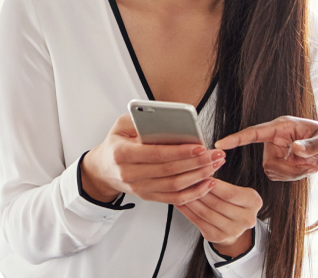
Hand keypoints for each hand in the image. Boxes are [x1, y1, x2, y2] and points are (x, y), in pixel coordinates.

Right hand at [81, 114, 225, 204]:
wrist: (102, 170)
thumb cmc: (116, 143)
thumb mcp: (121, 125)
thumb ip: (141, 120)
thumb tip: (166, 118)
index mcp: (123, 154)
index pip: (156, 154)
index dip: (180, 151)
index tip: (199, 146)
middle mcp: (130, 174)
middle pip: (170, 171)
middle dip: (197, 163)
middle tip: (215, 155)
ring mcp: (139, 188)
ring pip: (174, 186)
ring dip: (199, 177)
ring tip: (215, 165)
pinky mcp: (148, 196)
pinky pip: (174, 198)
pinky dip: (193, 193)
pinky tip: (207, 183)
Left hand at [176, 179, 261, 257]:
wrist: (235, 223)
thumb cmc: (234, 201)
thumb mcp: (237, 190)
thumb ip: (224, 185)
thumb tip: (203, 171)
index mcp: (254, 202)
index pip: (230, 193)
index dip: (213, 184)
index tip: (200, 174)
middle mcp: (246, 219)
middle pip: (217, 203)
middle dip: (199, 191)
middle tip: (186, 180)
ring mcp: (233, 231)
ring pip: (206, 213)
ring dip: (191, 200)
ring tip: (181, 190)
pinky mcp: (218, 237)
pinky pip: (199, 222)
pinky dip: (188, 211)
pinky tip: (181, 202)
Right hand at [214, 116, 317, 181]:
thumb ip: (311, 146)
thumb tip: (295, 148)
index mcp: (283, 126)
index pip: (255, 132)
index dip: (237, 138)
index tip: (220, 144)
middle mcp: (277, 138)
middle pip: (267, 161)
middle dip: (288, 170)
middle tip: (308, 166)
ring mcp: (278, 151)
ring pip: (271, 171)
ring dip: (291, 175)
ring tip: (309, 166)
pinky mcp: (281, 162)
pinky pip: (278, 177)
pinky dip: (293, 178)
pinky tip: (305, 169)